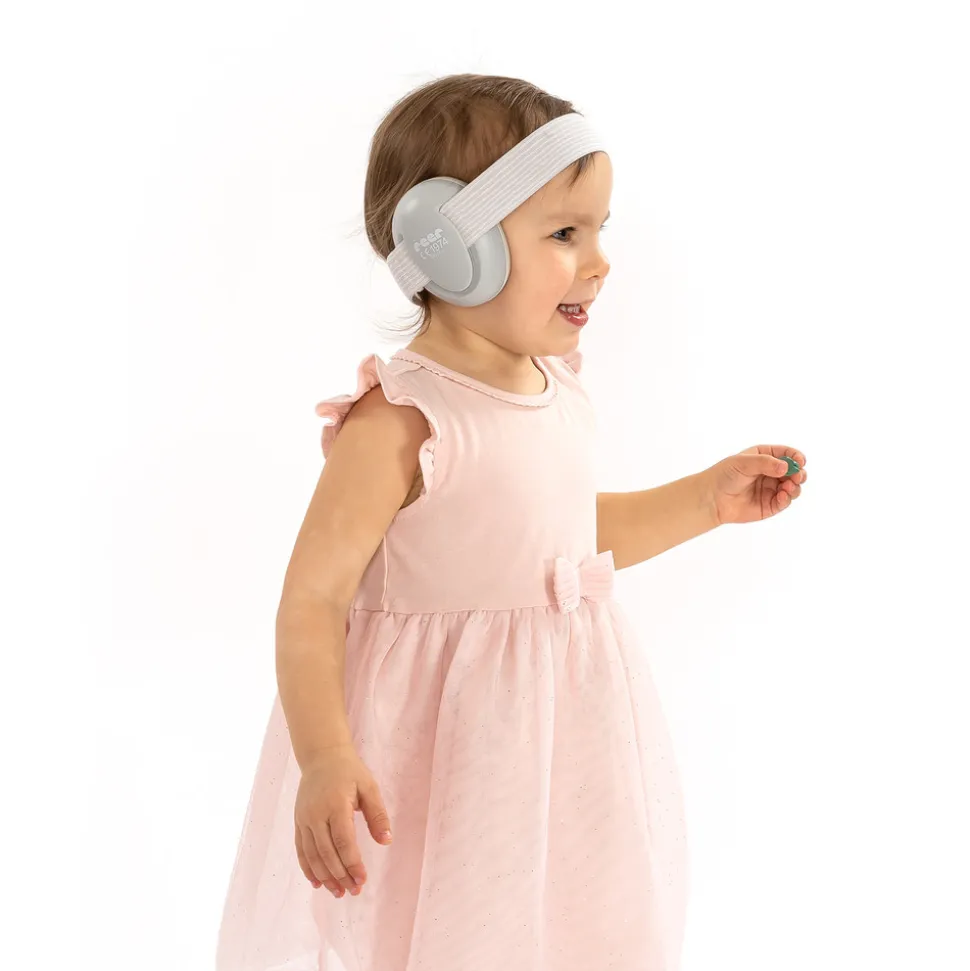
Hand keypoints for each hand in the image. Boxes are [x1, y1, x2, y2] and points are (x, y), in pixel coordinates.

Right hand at [294, 744, 392, 897]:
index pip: (343, 841)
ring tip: (338, 892)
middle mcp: (316, 814)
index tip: (363, 879)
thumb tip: (387, 841)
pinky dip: (308, 868)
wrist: (321, 756)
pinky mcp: (298, 822)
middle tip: (354, 891)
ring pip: (312, 855)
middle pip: (327, 853)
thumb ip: (378, 814)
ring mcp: (304, 819)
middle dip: (341, 875)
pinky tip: (317, 882)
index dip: (352, 863)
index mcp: (336, 804)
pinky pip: (301, 850)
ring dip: (325, 877)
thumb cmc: (349, 772)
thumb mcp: (369, 787)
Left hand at [705, 445, 807, 524]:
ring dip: (795, 487)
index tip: (800, 461)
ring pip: (793, 487)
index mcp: (764, 457)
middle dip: (799, 473)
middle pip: (793, 471)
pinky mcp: (769, 505)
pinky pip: (785, 501)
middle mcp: (770, 472)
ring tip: (787, 487)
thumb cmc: (724, 475)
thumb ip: (765, 463)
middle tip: (797, 476)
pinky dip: (787, 498)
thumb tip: (786, 467)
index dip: (796, 456)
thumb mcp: (743, 462)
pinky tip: (782, 496)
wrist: (712, 498)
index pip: (786, 453)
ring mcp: (771, 489)